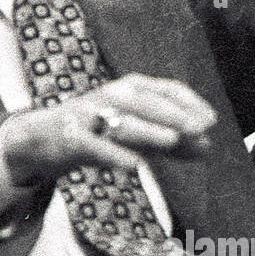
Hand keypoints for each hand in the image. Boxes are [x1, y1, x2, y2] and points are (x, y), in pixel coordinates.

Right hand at [0, 73, 216, 188]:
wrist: (44, 138)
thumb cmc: (98, 131)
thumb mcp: (137, 134)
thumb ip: (171, 142)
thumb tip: (207, 148)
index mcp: (128, 89)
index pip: (162, 88)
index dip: (188, 102)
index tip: (210, 120)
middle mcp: (108, 96)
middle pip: (142, 100)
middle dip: (171, 113)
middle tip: (197, 128)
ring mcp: (88, 115)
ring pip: (119, 121)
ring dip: (146, 130)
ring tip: (171, 140)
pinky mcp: (71, 138)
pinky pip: (94, 146)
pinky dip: (113, 154)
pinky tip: (133, 166)